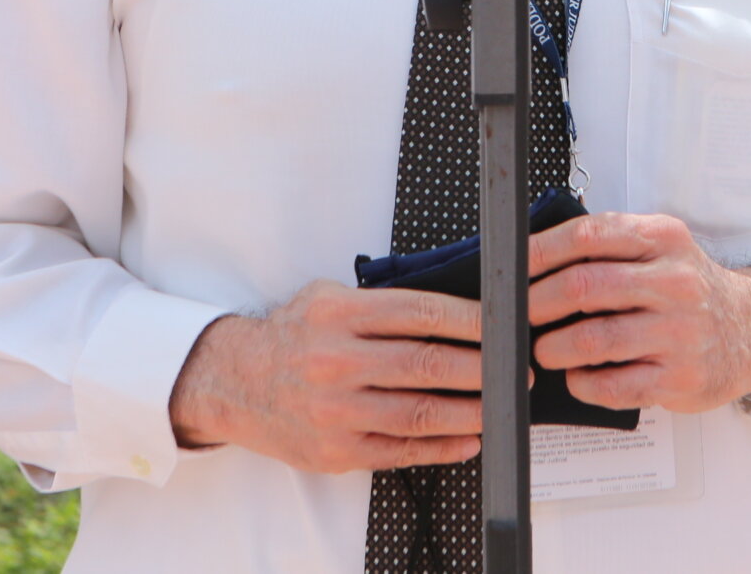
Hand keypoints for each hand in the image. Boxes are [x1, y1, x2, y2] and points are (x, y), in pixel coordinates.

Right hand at [168, 280, 484, 472]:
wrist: (234, 383)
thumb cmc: (292, 337)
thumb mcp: (327, 299)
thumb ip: (381, 303)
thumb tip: (453, 310)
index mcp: (339, 315)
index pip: (421, 313)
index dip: (471, 320)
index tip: (505, 325)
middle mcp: (336, 362)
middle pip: (427, 364)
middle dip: (483, 368)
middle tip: (517, 370)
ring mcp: (336, 412)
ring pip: (421, 413)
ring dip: (472, 411)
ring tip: (502, 406)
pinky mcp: (336, 452)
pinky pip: (402, 452)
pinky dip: (443, 447)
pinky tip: (470, 439)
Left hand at [525, 212, 750, 414]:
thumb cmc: (689, 289)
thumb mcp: (661, 248)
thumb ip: (610, 247)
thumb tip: (533, 259)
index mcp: (663, 240)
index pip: (588, 236)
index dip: (541, 252)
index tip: (513, 266)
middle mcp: (674, 283)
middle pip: (584, 287)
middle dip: (538, 302)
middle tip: (522, 313)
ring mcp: (679, 334)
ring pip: (594, 339)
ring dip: (554, 347)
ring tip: (544, 349)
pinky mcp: (679, 379)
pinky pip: (613, 386)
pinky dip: (582, 382)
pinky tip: (577, 375)